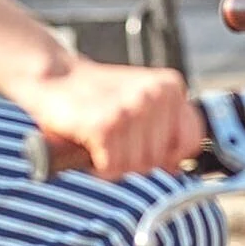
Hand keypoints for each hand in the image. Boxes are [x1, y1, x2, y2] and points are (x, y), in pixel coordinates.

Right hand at [6, 57, 201, 181]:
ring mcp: (132, 108)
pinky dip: (98, 167)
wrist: (53, 77)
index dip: (168, 155)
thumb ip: (163, 127)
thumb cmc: (95, 95)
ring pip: (135, 167)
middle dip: (133, 160)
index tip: (144, 149)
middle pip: (159, 160)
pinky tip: (89, 144)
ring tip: (99, 139)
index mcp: (170, 86)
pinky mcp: (106, 125)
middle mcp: (155, 94)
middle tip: (112, 140)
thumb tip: (176, 166)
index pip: (191, 140)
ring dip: (113, 163)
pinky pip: (112, 169)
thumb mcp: (140, 101)